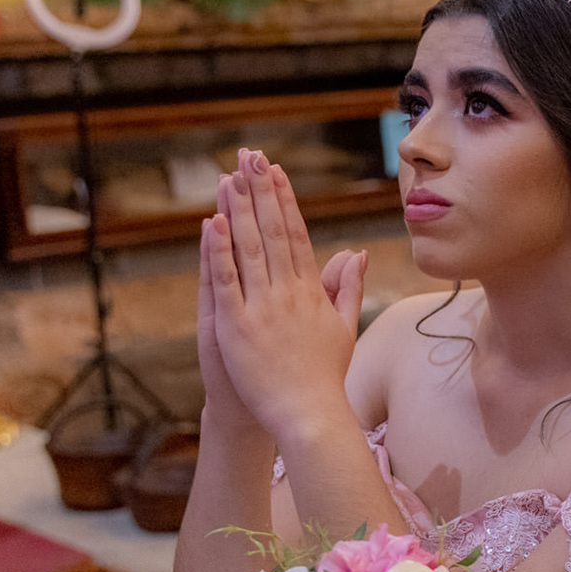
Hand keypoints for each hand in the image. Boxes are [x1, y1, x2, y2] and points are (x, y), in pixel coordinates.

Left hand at [206, 149, 366, 440]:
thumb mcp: (344, 328)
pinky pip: (227, 280)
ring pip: (248, 248)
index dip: (284, 200)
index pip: (296, 235)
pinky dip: (220, 251)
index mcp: (311, 292)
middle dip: (260, 191)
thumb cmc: (325, 376)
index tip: (275, 171)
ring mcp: (263, 308)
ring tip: (229, 176)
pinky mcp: (237, 326)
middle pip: (272, 232)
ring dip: (239, 209)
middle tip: (249, 156)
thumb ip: (348, 288)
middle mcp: (289, 293)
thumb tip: (357, 254)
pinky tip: (213, 222)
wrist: (310, 415)